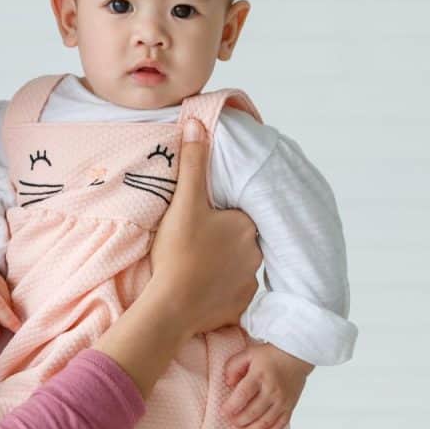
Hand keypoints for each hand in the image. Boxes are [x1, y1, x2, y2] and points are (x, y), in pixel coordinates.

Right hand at [148, 118, 261, 334]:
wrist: (172, 306)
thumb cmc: (178, 252)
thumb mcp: (184, 203)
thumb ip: (193, 163)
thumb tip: (198, 122)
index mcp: (247, 225)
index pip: (239, 211)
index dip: (221, 213)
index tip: (203, 217)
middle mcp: (256, 253)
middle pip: (240, 238)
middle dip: (223, 238)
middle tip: (195, 240)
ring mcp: (249, 282)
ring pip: (238, 265)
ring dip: (222, 263)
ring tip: (196, 263)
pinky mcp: (239, 305)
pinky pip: (232, 291)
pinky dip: (220, 289)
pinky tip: (201, 286)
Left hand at [221, 342, 312, 428]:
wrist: (296, 356)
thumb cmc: (270, 355)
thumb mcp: (248, 354)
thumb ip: (233, 366)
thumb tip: (228, 383)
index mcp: (259, 376)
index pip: (242, 395)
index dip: (231, 407)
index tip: (222, 412)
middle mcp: (272, 390)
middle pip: (252, 412)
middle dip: (238, 421)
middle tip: (230, 421)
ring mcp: (282, 401)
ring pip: (265, 422)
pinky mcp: (290, 407)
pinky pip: (280, 425)